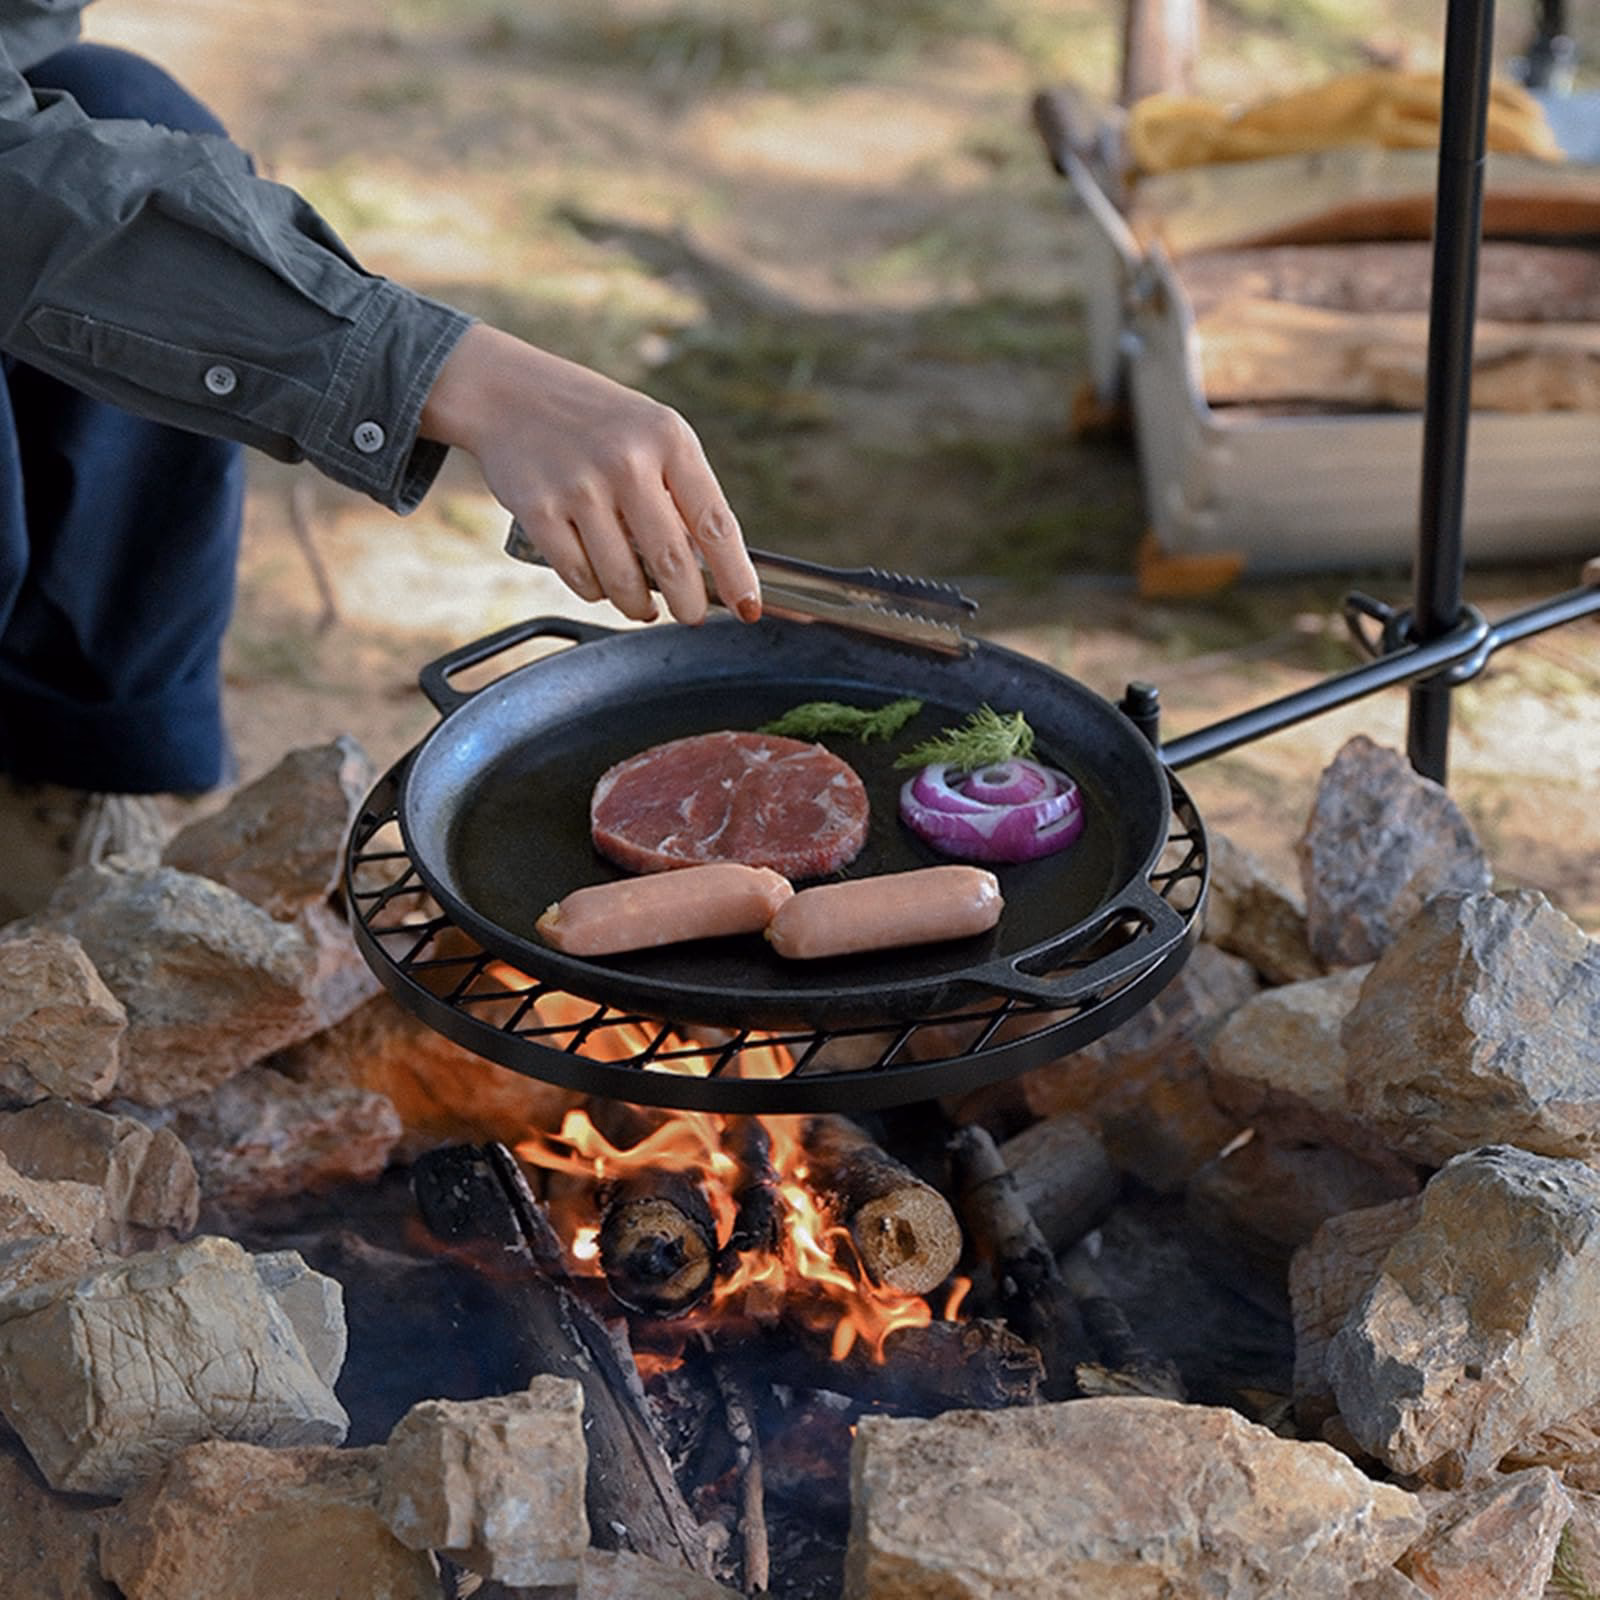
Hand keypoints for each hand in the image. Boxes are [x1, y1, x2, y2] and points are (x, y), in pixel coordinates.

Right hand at [419, 323, 760, 624]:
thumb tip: (713, 568)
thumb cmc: (595, 423)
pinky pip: (579, 578)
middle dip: (688, 604)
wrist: (508, 393)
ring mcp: (580, 486)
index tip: (748, 609)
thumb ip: (682, 490)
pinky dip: (594, 591)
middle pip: (673, 563)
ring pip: (624, 581)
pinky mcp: (538, 510)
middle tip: (688, 614)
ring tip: (641, 606)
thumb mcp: (651, 433)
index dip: (736, 575)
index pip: (716, 523)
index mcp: (667, 438)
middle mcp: (626, 460)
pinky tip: (598, 581)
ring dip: (637, 607)